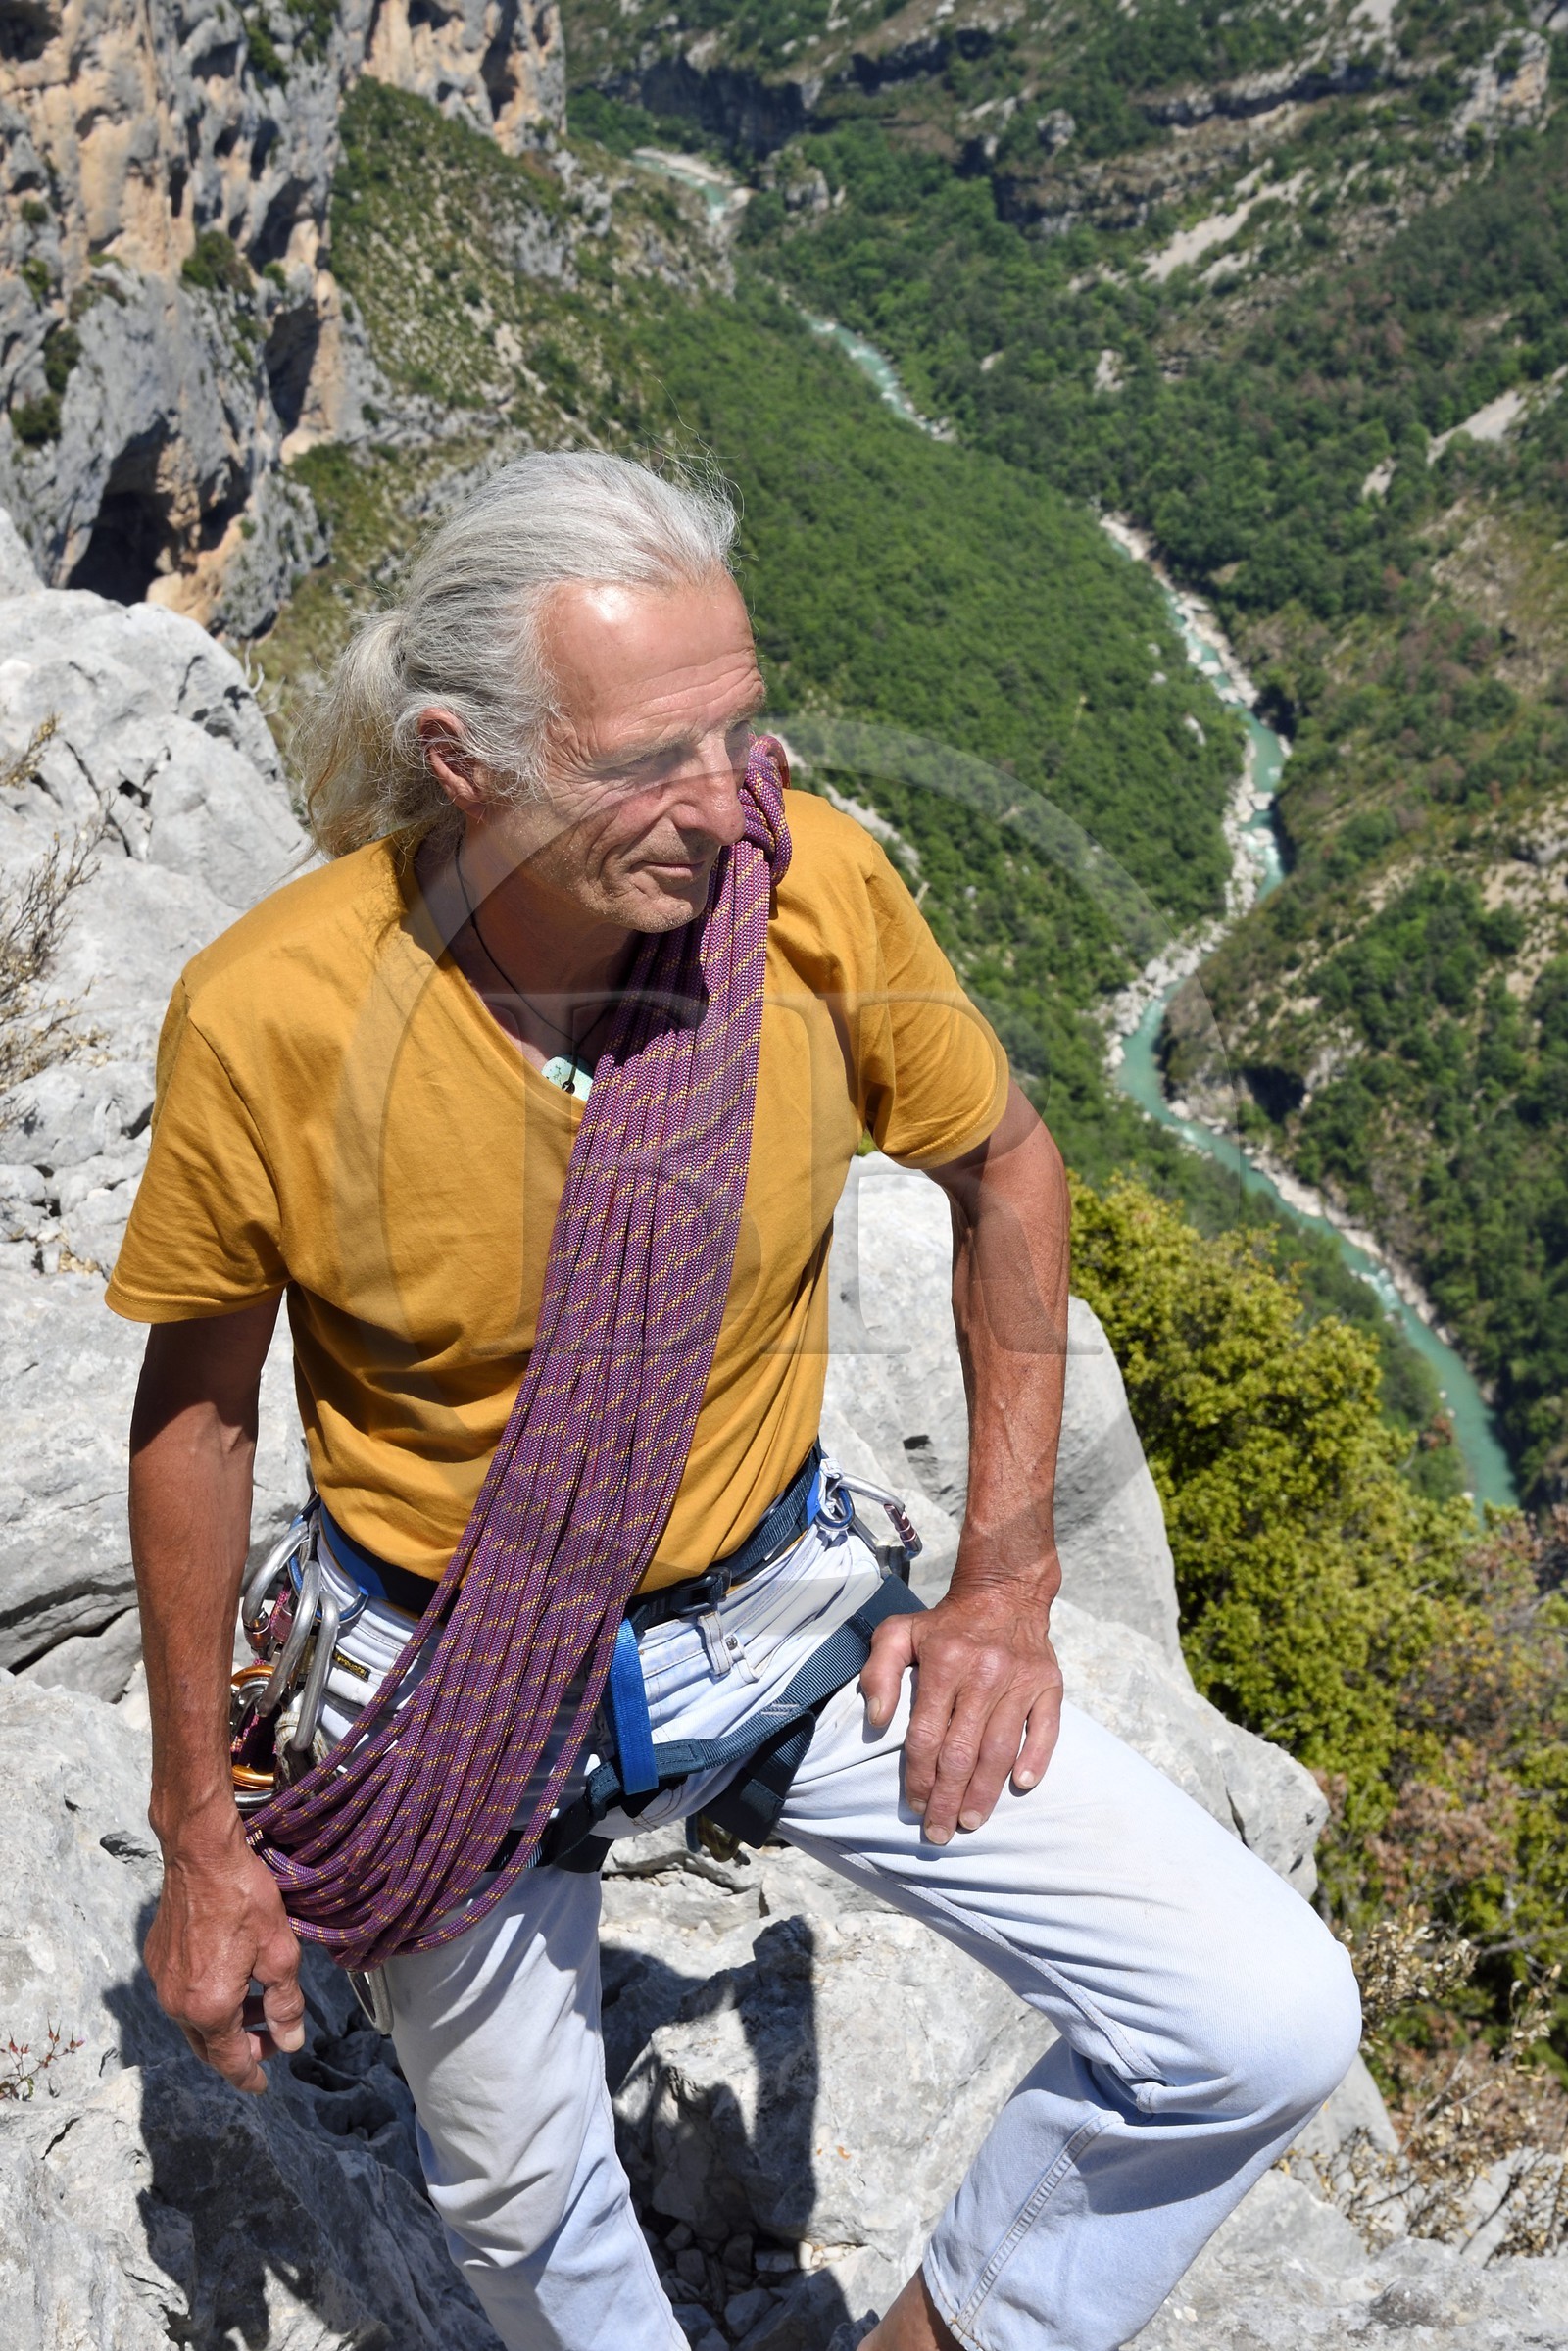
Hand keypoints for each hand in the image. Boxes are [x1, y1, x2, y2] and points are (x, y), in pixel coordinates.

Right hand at [144, 1817, 304, 2093]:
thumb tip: (289, 2044)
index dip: (249, 2075)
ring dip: (225, 2022)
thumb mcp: (279, 1952)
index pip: (229, 2060)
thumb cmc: (244, 1899)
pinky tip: (232, 1977)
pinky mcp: (156, 1959)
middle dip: (239, 2050)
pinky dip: (207, 2000)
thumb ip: (285, 2004)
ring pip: (194, 2020)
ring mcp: (162, 1981)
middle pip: (208, 2046)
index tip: (262, 2086)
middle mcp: (177, 2003)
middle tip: (269, 2041)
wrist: (200, 1855)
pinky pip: (182, 1996)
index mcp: (209, 2007)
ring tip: (259, 2005)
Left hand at [860, 1577, 1062, 1845]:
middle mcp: (983, 1675)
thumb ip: (879, 1671)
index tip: (915, 1806)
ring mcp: (1019, 1681)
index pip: (928, 1735)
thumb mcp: (899, 1632)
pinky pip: (1046, 1729)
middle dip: (948, 1798)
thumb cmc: (946, 1622)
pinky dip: (1036, 1758)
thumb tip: (877, 1720)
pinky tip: (1022, 1785)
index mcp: (945, 1664)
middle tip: (940, 1833)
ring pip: (1001, 1748)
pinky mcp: (1048, 1684)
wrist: (1004, 1590)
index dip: (919, 1777)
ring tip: (971, 1821)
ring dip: (985, 1791)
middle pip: (962, 1751)